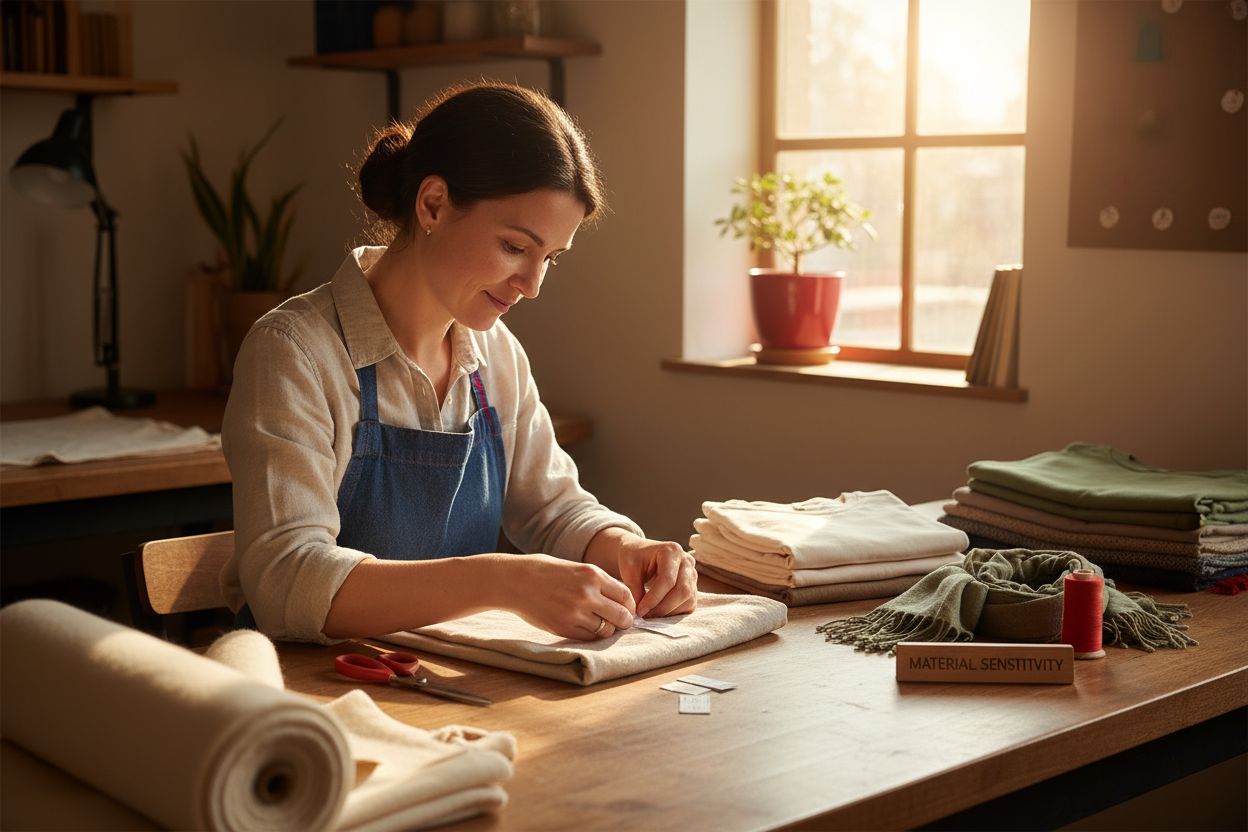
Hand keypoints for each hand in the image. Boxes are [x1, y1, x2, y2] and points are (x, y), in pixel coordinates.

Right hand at [504, 554, 635, 640]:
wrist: (514, 581)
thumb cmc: (545, 572)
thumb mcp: (576, 568)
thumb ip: (598, 582)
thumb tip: (620, 600)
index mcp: (592, 575)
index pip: (626, 596)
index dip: (629, 605)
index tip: (626, 608)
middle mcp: (587, 594)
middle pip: (622, 616)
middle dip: (624, 621)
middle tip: (619, 621)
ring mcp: (575, 613)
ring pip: (606, 630)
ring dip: (607, 629)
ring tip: (600, 624)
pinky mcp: (563, 628)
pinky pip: (588, 638)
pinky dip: (591, 635)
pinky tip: (585, 627)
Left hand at [616, 536, 697, 618]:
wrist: (640, 555)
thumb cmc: (634, 558)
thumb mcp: (629, 568)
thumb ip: (634, 588)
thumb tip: (640, 611)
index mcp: (671, 551)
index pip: (668, 579)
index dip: (654, 598)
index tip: (640, 610)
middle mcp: (687, 561)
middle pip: (682, 590)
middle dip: (662, 608)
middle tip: (645, 615)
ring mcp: (692, 574)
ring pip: (688, 599)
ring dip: (668, 611)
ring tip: (649, 614)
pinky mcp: (693, 587)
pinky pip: (689, 605)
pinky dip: (674, 612)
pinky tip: (658, 612)